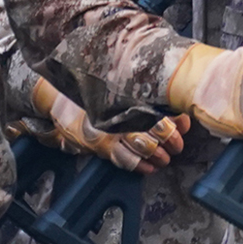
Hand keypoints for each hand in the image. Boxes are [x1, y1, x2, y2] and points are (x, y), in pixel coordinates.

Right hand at [27, 77, 190, 172]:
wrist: (57, 95)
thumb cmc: (90, 83)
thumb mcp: (114, 77)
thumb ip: (139, 79)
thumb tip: (168, 81)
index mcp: (125, 94)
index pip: (157, 106)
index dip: (173, 117)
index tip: (184, 122)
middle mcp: (118, 112)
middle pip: (152, 126)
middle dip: (169, 137)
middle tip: (178, 143)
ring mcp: (108, 130)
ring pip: (139, 145)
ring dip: (156, 153)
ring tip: (167, 157)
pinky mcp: (99, 144)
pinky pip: (122, 158)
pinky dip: (138, 165)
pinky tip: (150, 167)